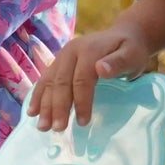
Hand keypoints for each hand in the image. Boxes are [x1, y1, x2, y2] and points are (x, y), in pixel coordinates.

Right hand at [28, 0, 164, 131]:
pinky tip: (32, 112)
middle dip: (57, 107)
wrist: (122, 36)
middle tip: (57, 129)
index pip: (81, 79)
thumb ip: (118, 62)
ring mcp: (60, 57)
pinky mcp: (57, 64)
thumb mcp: (132, 55)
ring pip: (48, 83)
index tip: (83, 123)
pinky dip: (38, 97)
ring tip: (43, 127)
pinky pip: (44, 81)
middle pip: (60, 82)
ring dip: (44, 105)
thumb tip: (100, 69)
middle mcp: (69, 52)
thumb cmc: (130, 50)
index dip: (81, 101)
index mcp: (88, 50)